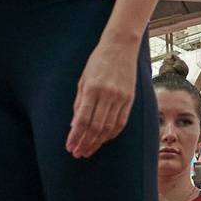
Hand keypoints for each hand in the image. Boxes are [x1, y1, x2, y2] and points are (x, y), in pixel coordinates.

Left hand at [66, 40, 139, 157]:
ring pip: (109, 127)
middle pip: (96, 127)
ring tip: (88, 150)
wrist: (121, 46)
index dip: (76, 136)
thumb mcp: (83, 79)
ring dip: (97, 142)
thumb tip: (74, 126)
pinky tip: (103, 140)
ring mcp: (121, 97)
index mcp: (92, 88)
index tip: (70, 147)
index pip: (83, 119)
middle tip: (77, 153)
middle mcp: (108, 94)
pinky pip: (121, 122)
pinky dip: (111, 134)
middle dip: (85, 143)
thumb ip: (79, 103)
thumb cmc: (98, 61)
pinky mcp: (130, 99)